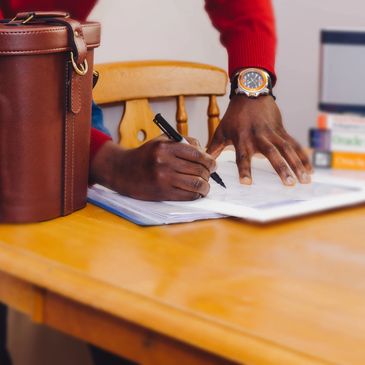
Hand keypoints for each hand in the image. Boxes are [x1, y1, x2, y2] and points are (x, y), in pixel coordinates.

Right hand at [90, 137, 215, 200]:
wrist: (123, 170)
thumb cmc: (145, 155)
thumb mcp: (162, 140)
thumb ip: (184, 142)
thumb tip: (205, 152)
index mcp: (165, 147)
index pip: (197, 154)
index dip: (209, 161)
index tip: (213, 164)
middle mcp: (164, 162)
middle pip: (199, 170)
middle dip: (209, 174)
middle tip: (209, 175)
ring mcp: (163, 179)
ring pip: (196, 184)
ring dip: (205, 186)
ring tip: (205, 185)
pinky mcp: (162, 193)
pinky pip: (187, 195)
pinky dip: (196, 195)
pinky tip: (197, 192)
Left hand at [207, 95, 311, 185]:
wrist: (251, 93)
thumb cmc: (234, 115)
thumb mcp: (221, 130)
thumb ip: (214, 148)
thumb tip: (204, 162)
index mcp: (243, 138)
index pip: (243, 157)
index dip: (244, 169)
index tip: (247, 183)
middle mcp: (259, 136)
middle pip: (271, 154)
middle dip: (281, 169)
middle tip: (289, 183)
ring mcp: (273, 133)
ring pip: (288, 150)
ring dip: (297, 164)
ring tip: (305, 180)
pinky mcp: (283, 131)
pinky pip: (295, 145)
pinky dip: (303, 157)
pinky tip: (310, 170)